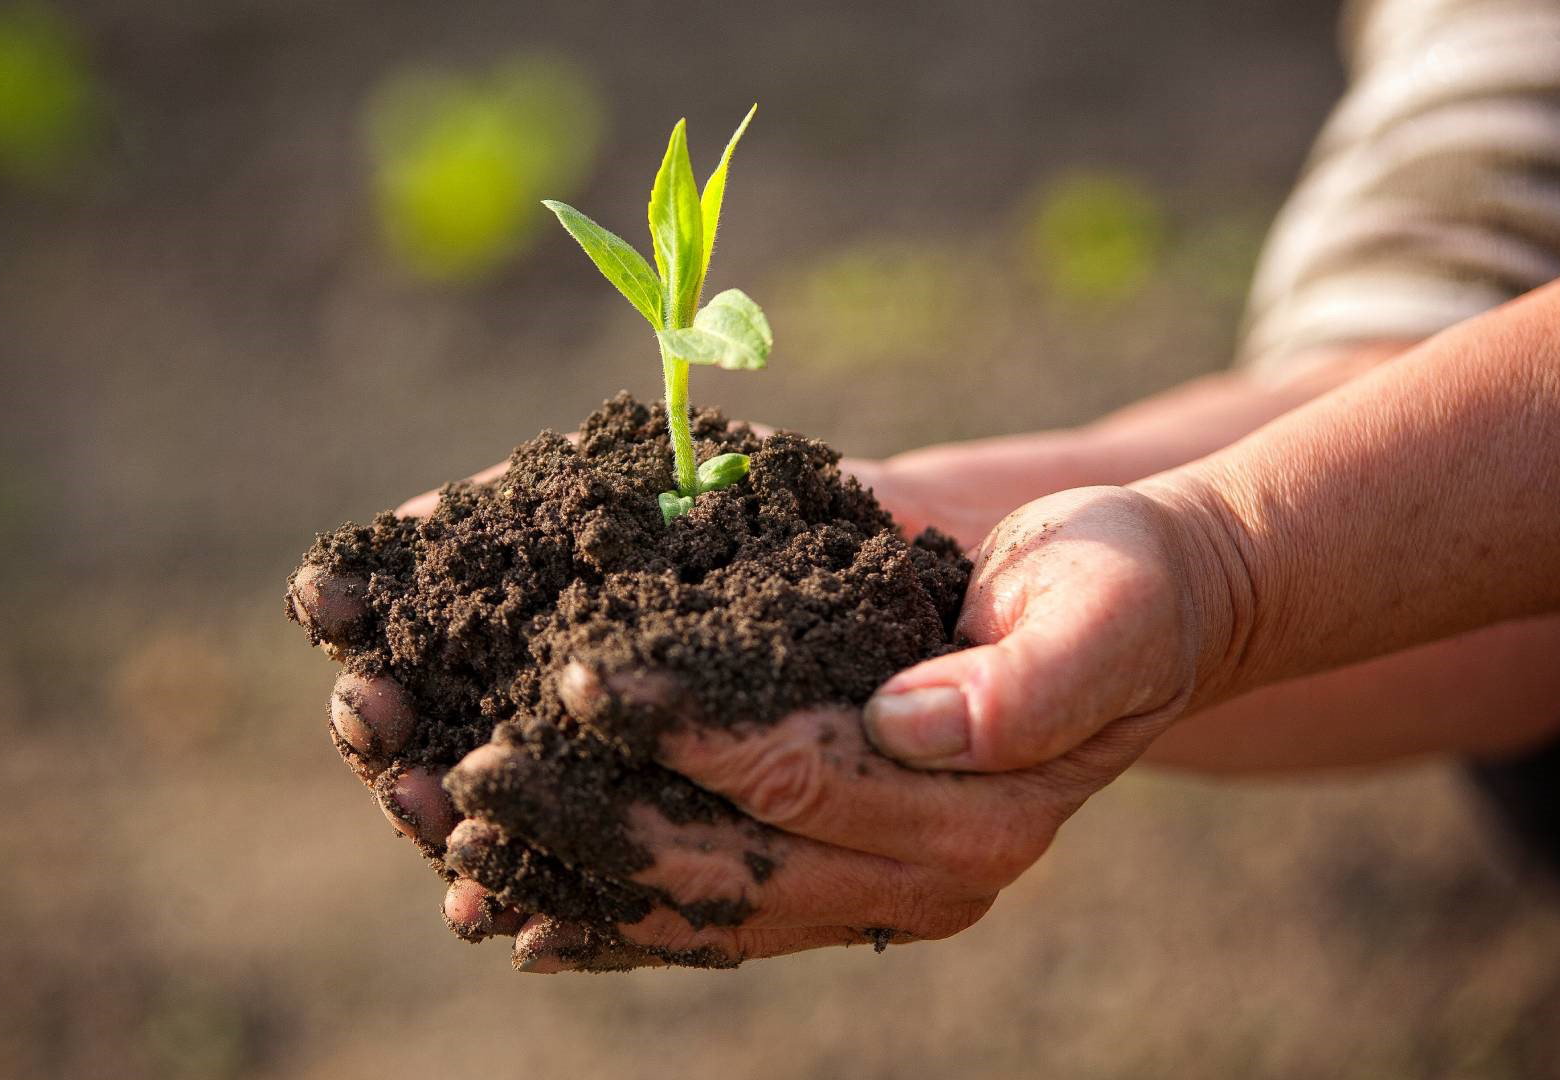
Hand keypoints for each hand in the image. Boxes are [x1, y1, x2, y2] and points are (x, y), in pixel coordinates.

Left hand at [439, 484, 1240, 969]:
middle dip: (573, 812)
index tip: (574, 680)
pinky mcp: (817, 856)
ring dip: (551, 870)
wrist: (1128, 613)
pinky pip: (697, 909)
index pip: (798, 778)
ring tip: (431, 831)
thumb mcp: (1104, 611)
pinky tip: (503, 908)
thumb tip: (907, 725)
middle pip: (713, 861)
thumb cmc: (1118, 590)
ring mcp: (855, 877)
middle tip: (449, 771)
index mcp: (968, 819)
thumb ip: (1026, 682)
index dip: (684, 733)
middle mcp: (901, 873)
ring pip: (683, 903)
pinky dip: (599, 909)